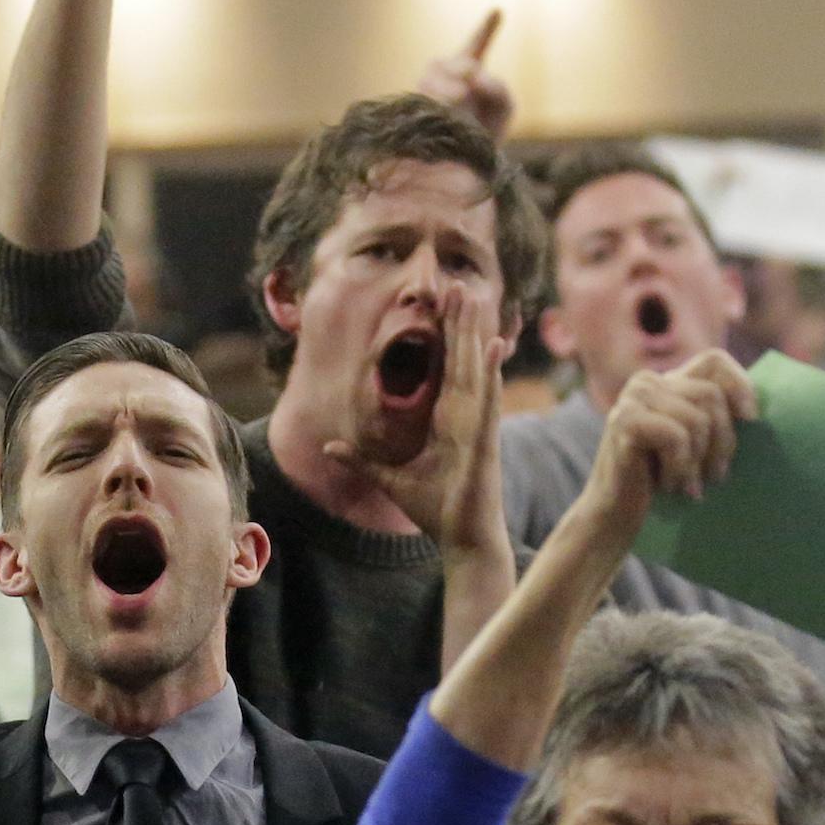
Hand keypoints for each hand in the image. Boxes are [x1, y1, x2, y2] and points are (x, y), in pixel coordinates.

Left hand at [325, 289, 509, 552]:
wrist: (463, 539)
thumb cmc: (436, 511)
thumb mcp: (388, 479)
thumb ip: (361, 459)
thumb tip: (330, 446)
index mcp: (448, 421)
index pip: (446, 369)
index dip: (444, 337)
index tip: (439, 306)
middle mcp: (466, 416)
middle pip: (461, 359)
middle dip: (458, 323)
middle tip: (455, 285)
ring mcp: (478, 426)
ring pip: (475, 369)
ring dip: (474, 334)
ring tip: (472, 299)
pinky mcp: (485, 440)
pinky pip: (488, 400)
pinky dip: (492, 373)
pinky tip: (494, 347)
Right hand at [418, 10, 515, 142]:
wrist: (466, 163)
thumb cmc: (485, 133)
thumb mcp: (503, 108)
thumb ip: (498, 88)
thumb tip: (473, 76)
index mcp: (468, 73)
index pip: (475, 45)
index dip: (486, 29)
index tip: (498, 11)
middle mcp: (442, 78)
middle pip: (441, 63)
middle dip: (459, 69)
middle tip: (470, 87)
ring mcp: (424, 95)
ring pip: (428, 78)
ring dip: (446, 88)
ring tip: (459, 100)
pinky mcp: (414, 110)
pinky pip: (420, 98)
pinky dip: (434, 102)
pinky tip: (443, 110)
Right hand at [577, 350, 755, 544]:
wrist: (617, 516)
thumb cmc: (665, 483)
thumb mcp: (699, 444)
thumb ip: (717, 418)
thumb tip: (758, 414)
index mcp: (669, 382)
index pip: (715, 361)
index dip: (740, 384)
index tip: (752, 421)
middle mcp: (648, 382)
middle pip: (711, 395)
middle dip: (722, 441)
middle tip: (714, 476)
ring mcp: (633, 398)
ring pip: (697, 419)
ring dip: (698, 461)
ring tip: (688, 485)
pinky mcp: (624, 421)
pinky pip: (676, 437)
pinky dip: (679, 467)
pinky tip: (667, 485)